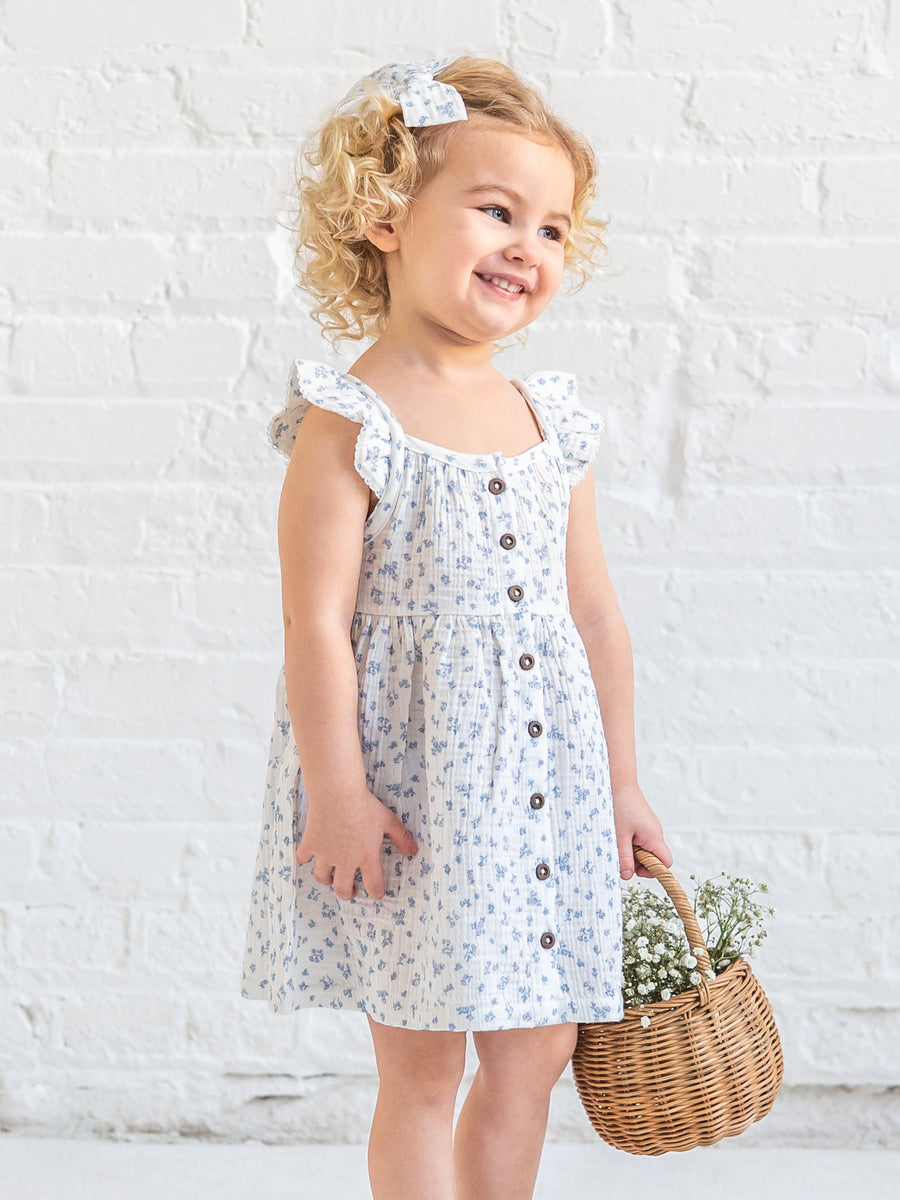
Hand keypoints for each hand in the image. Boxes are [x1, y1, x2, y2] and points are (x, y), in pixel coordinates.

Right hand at [295, 788, 417, 900]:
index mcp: (366, 856)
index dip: (376, 893)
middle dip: (347, 893)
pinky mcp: (310, 844)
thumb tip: (414, 851)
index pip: (374, 886)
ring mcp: (325, 854)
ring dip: (326, 879)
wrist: (338, 791)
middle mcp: (345, 860)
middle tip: (349, 890)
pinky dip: (305, 857)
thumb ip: (401, 837)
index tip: (376, 893)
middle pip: (342, 890)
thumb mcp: (387, 820)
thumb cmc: (365, 804)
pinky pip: (303, 858)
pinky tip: (310, 853)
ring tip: (330, 874)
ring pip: (321, 878)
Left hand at [611, 781, 672, 879]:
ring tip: (617, 841)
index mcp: (654, 837)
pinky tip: (618, 834)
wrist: (617, 780)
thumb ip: (624, 857)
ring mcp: (649, 828)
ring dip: (631, 852)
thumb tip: (627, 876)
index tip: (634, 868)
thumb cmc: (619, 805)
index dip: (652, 871)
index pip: (666, 864)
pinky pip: (639, 840)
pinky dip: (629, 842)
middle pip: (654, 859)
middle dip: (637, 862)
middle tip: (621, 854)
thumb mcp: (618, 835)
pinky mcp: (641, 823)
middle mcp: (655, 833)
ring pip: (644, 849)